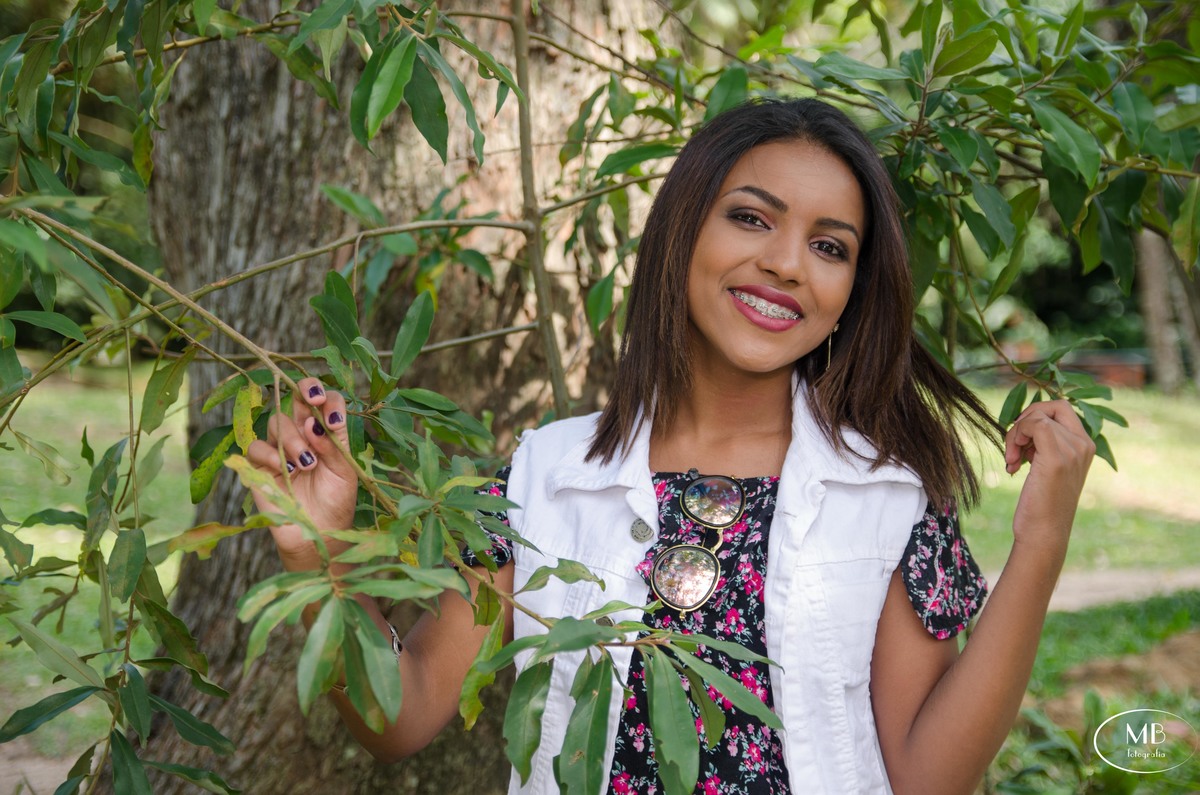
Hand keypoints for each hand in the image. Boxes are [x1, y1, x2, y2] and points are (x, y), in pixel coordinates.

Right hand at [246, 377, 357, 561]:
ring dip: (294, 438)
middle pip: (295, 397)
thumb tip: (314, 422)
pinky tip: (287, 470)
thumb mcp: (344, 471)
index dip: (326, 397)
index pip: (323, 401)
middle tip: (315, 404)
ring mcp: (278, 447)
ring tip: (307, 464)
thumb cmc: (336, 500)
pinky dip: (271, 454)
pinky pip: (256, 446)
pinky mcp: (259, 465)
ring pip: (277, 421)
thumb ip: (333, 445)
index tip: (332, 415)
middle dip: (305, 393)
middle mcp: (301, 433)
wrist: (320, 532)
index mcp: (324, 431)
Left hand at [1004, 399, 1095, 553]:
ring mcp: (1073, 450)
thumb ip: (1043, 443)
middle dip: (1024, 421)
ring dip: (1014, 436)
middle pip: (1050, 407)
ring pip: (1036, 417)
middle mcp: (1084, 444)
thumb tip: (1023, 421)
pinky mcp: (1057, 458)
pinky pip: (1034, 424)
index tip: (1021, 441)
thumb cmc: (1041, 503)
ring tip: (1012, 461)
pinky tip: (1012, 463)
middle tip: (1013, 449)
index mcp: (1085, 445)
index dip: (1035, 416)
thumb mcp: (1046, 466)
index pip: (1061, 407)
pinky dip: (1015, 437)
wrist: (1044, 533)